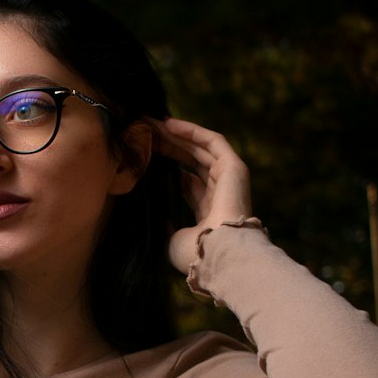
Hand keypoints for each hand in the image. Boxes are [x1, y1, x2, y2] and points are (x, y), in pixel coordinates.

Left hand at [156, 116, 253, 273]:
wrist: (218, 253)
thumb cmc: (196, 253)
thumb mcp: (172, 241)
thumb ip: (165, 227)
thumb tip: (155, 219)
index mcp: (208, 212)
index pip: (185, 182)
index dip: (166, 167)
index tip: (144, 155)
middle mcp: (220, 193)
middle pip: (190, 162)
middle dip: (167, 146)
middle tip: (143, 133)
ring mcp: (229, 179)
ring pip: (199, 149)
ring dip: (175, 135)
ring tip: (150, 124)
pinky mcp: (234, 168)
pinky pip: (212, 141)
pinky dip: (192, 131)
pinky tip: (169, 124)